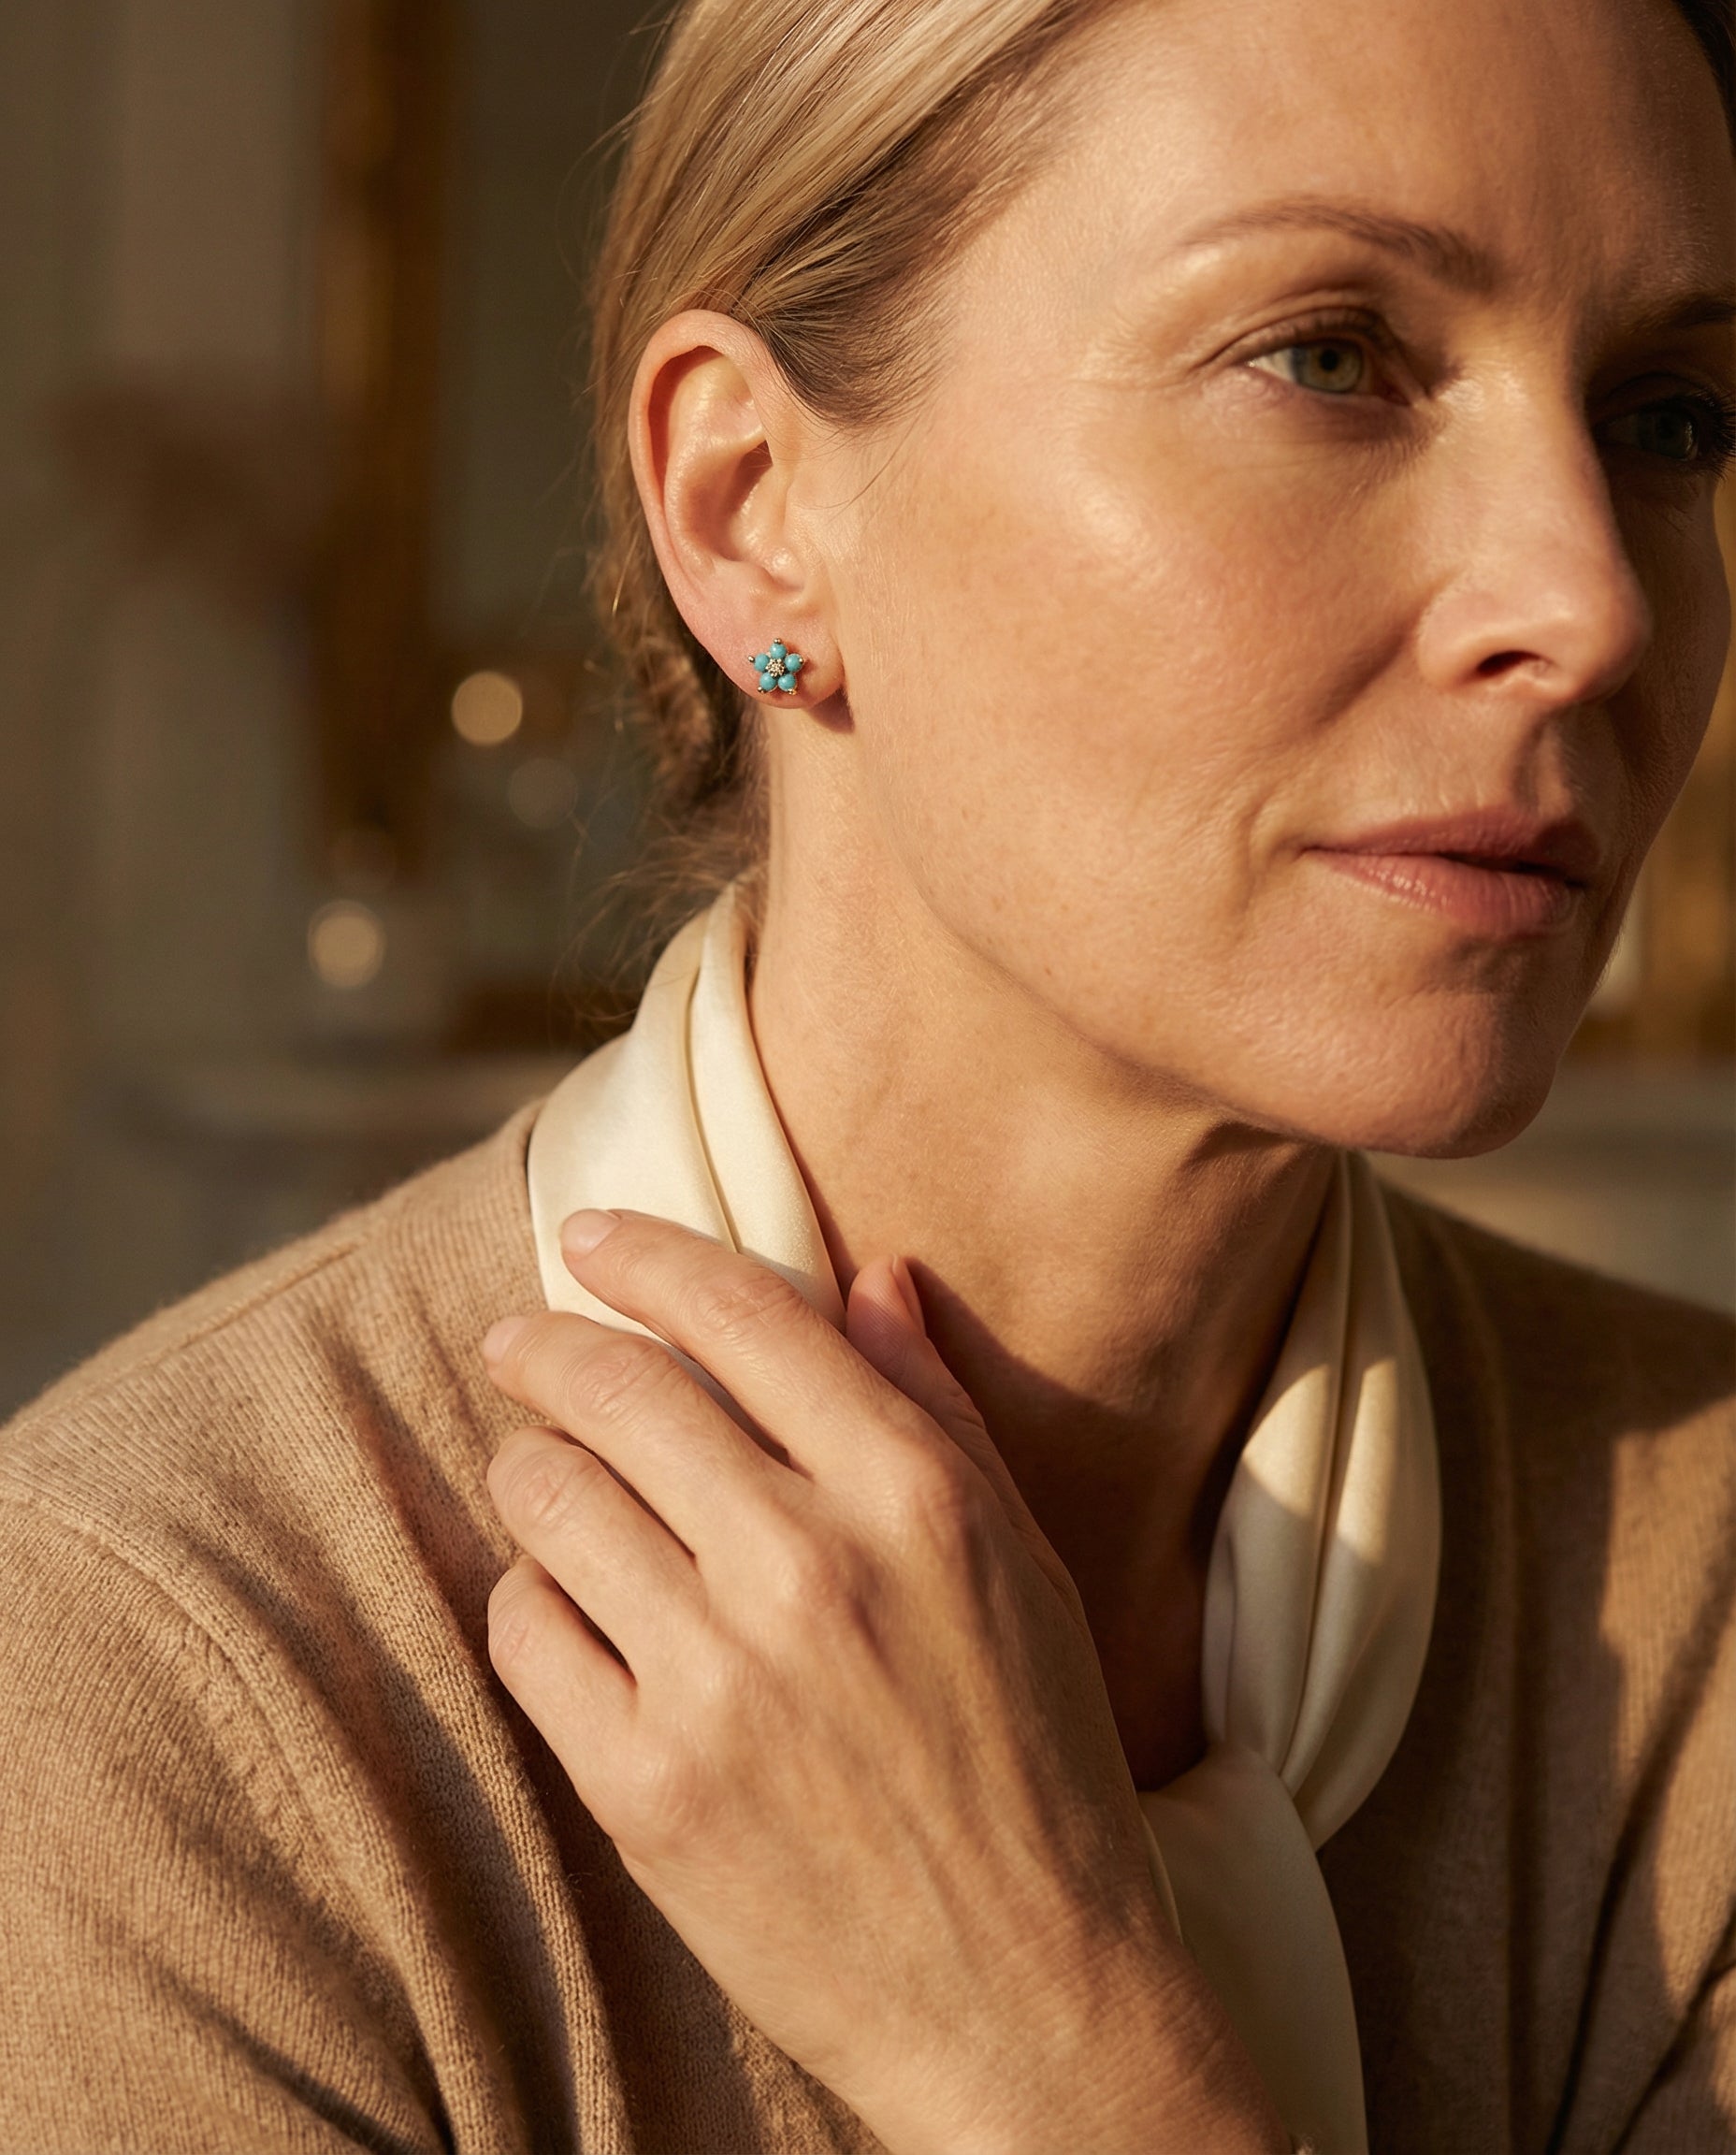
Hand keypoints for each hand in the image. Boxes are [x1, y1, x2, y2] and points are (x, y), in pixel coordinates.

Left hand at [483, 1211, 1284, 2154]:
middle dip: (546, 1346)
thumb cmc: (1034, 1758)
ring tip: (546, 1472)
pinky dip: (531, 1594)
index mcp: (916, 1497)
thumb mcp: (1020, 1563)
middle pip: (619, 1390)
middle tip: (520, 1342)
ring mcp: (718, 1681)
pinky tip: (567, 1599)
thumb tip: (870, 1278)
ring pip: (551, 1497)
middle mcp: (810, 1568)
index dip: (645, 1255)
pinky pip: (525, 1630)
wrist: (1024, 1996)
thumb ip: (938, 1410)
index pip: (741, 1316)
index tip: (588, 1235)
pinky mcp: (645, 1786)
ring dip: (533, 1465)